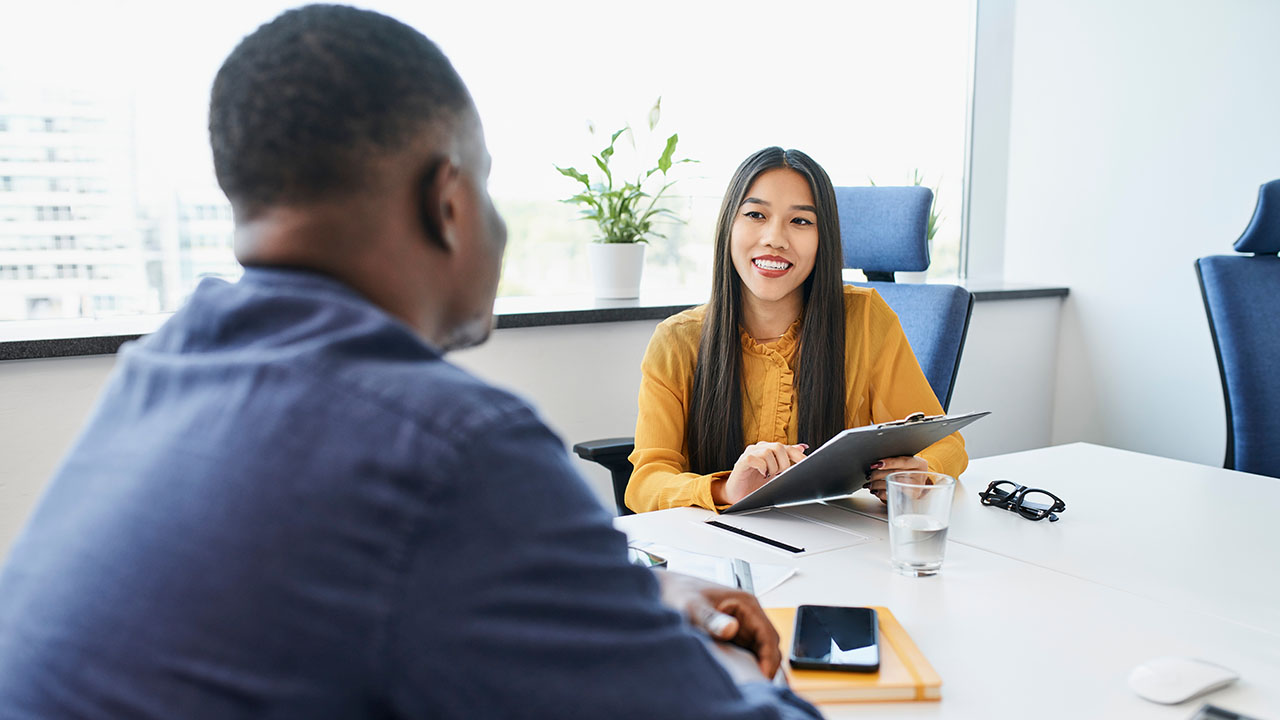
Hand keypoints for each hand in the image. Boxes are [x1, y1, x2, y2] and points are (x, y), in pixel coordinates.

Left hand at [653, 569, 781, 677]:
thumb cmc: (679, 593)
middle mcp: (749, 615)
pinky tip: (737, 679)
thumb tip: (730, 629)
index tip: (762, 677)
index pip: (768, 635)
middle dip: (766, 666)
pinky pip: (747, 654)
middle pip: (769, 646)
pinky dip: (747, 666)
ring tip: (748, 686)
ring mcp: (742, 625)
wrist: (666, 590)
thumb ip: (710, 618)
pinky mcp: (733, 635)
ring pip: (760, 651)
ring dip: (757, 667)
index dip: (769, 658)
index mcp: (747, 604)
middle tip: (756, 687)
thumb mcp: (692, 606)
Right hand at [715, 441, 807, 504]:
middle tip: (779, 474)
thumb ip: (787, 460)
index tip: (806, 463)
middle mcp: (760, 448)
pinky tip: (761, 474)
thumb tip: (802, 448)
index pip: (787, 448)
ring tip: (768, 476)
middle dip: (783, 463)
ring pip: (768, 452)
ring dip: (772, 467)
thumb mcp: (775, 473)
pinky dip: (762, 467)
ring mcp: (750, 453)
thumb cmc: (755, 484)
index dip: (798, 455)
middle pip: (779, 447)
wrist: (737, 495)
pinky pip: (755, 459)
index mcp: (769, 450)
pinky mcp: (742, 461)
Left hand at [863, 455, 928, 503]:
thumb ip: (896, 460)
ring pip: (892, 484)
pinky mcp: (909, 499)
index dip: (889, 462)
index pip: (903, 461)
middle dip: (878, 474)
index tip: (876, 464)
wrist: (919, 485)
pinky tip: (875, 491)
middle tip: (869, 475)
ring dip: (876, 484)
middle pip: (895, 473)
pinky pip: (892, 495)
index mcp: (919, 464)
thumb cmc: (910, 471)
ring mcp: (915, 488)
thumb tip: (876, 463)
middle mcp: (919, 476)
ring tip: (869, 484)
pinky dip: (880, 493)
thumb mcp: (908, 463)